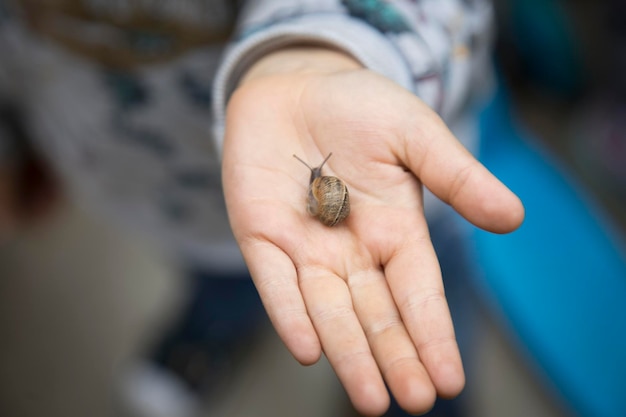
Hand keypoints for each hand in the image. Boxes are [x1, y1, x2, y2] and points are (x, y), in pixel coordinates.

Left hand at [222, 48, 523, 415]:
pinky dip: (289, 313)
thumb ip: (456, 177)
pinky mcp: (260, 235)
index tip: (449, 378)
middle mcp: (351, 249)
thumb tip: (513, 218)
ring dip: (348, 352)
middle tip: (415, 400)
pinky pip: (274, 281)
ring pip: (328, 309)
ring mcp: (304, 246)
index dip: (433, 333)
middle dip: (394, 356)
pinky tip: (309, 349)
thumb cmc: (358, 106)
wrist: (294, 84)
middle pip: (375, 312)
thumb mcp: (414, 133)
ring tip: (371, 398)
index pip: (418, 291)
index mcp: (394, 230)